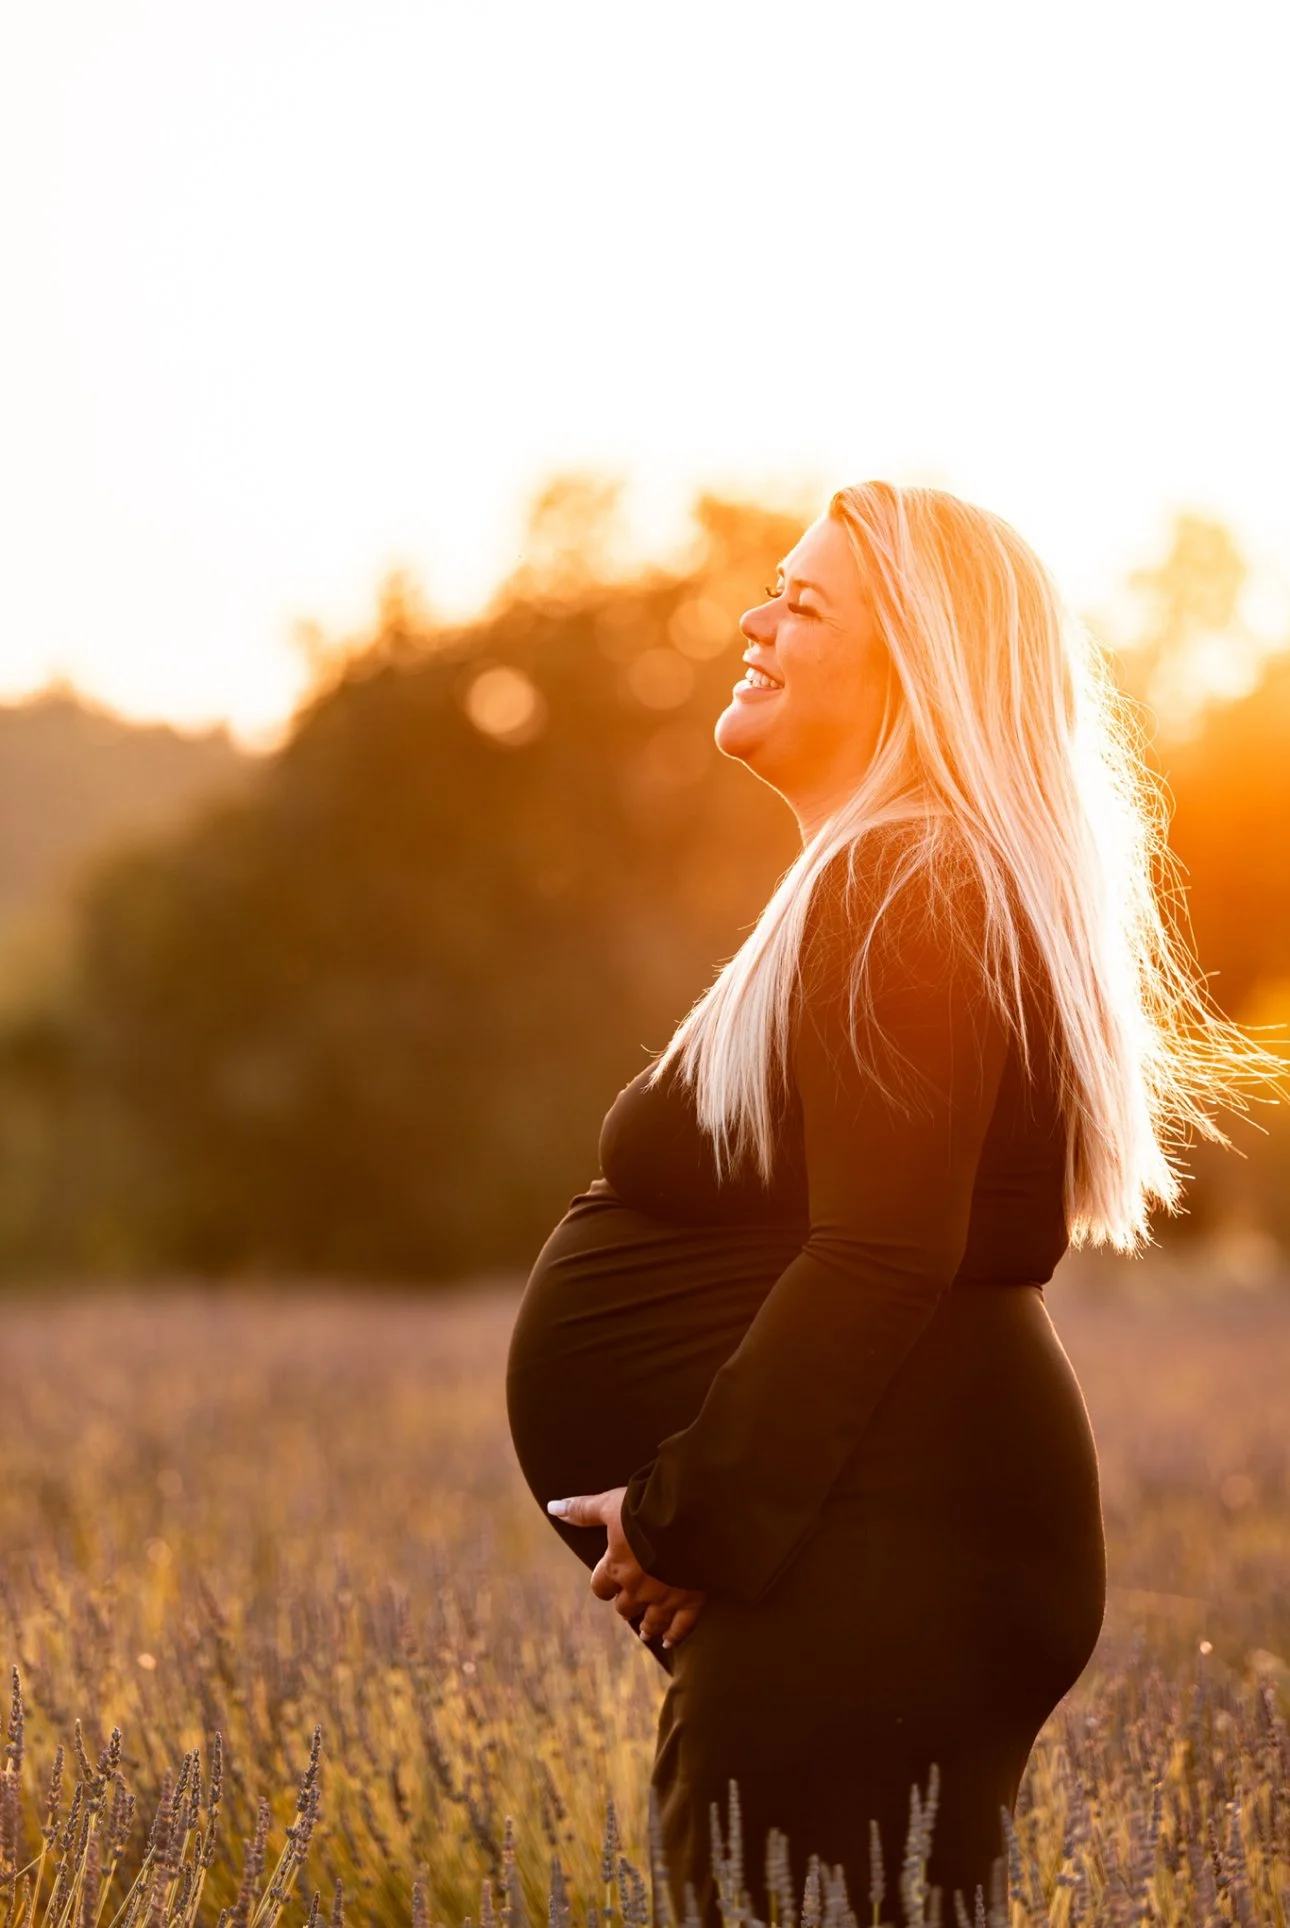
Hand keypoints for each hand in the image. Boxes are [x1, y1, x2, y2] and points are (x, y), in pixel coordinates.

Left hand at [547, 1487, 707, 1646]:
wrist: (686, 1517)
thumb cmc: (645, 1507)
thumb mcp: (610, 1504)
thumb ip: (583, 1510)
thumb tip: (553, 1507)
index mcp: (616, 1567)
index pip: (601, 1587)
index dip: (604, 1586)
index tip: (609, 1585)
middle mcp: (637, 1588)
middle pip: (625, 1607)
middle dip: (626, 1604)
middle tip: (630, 1605)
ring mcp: (664, 1598)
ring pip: (651, 1621)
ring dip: (647, 1626)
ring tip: (645, 1632)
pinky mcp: (690, 1600)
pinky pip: (681, 1626)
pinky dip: (675, 1635)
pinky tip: (669, 1642)